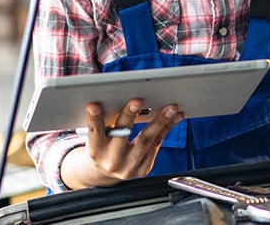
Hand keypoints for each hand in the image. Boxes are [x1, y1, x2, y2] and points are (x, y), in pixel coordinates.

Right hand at [61, 99, 182, 188]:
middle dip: (130, 116)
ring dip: (161, 121)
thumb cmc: (102, 147)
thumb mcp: (98, 137)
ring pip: (146, 140)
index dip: (94, 119)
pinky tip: (175, 117)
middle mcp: (112, 161)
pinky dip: (167, 128)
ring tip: (171, 107)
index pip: (94, 132)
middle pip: (123, 135)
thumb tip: (122, 97)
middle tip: (137, 101)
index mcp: (96, 151)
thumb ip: (106, 121)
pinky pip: (156, 144)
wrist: (105, 173)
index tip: (94, 106)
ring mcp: (129, 167)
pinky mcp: (143, 169)